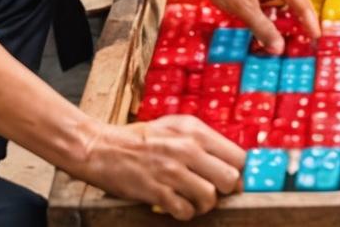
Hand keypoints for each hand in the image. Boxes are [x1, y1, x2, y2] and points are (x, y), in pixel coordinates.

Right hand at [69, 116, 243, 219]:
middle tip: (213, 191)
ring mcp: (171, 171)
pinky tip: (176, 205)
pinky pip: (185, 211)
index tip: (231, 180)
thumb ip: (202, 140)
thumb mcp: (174, 127)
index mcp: (194, 131)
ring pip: (210, 198)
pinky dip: (184, 213)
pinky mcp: (156, 191)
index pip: (238, 156)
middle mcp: (186, 149)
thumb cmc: (139, 139)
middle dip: (225, 190)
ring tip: (192, 200)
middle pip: (231, 179)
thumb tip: (232, 161)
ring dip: (204, 205)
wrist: (100, 149)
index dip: (239, 172)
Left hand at [183, 0, 320, 54]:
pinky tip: (252, 13)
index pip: (299, 0)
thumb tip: (279, 49)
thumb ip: (262, 28)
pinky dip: (264, 5)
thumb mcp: (242, 8)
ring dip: (273, 12)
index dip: (309, 19)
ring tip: (264, 27)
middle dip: (296, 16)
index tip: (316, 35)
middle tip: (303, 34)